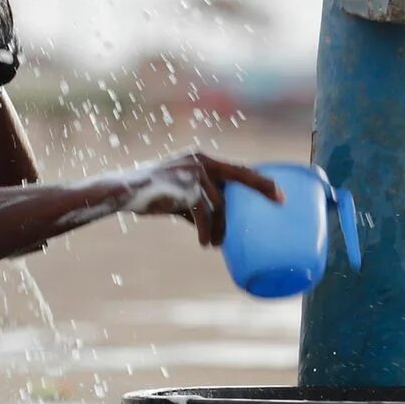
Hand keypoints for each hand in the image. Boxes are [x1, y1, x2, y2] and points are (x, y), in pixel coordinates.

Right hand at [135, 151, 282, 246]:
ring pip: (220, 204)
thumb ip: (198, 205)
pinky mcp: (186, 189)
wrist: (125, 191)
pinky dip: (207, 232)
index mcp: (201, 159)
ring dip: (221, 228)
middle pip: (240, 175)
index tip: (279, 191)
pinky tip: (206, 244)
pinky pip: (204, 215)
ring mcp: (193, 173)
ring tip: (218, 243)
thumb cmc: (152, 194)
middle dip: (262, 187)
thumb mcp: (179, 196)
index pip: (236, 168)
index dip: (258, 179)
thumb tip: (216, 229)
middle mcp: (200, 161)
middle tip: (280, 202)